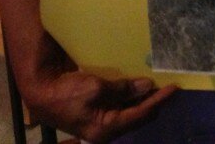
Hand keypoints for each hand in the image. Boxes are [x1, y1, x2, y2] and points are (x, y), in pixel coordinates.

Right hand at [21, 44, 176, 142]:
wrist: (40, 90)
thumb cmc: (66, 92)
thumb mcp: (96, 88)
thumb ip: (122, 89)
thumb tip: (147, 86)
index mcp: (106, 129)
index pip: (141, 114)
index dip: (159, 100)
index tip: (174, 87)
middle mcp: (106, 130)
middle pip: (138, 116)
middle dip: (154, 102)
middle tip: (170, 85)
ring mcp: (101, 122)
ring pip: (130, 111)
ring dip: (144, 98)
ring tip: (159, 85)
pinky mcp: (96, 112)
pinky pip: (120, 106)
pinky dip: (131, 96)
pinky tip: (139, 86)